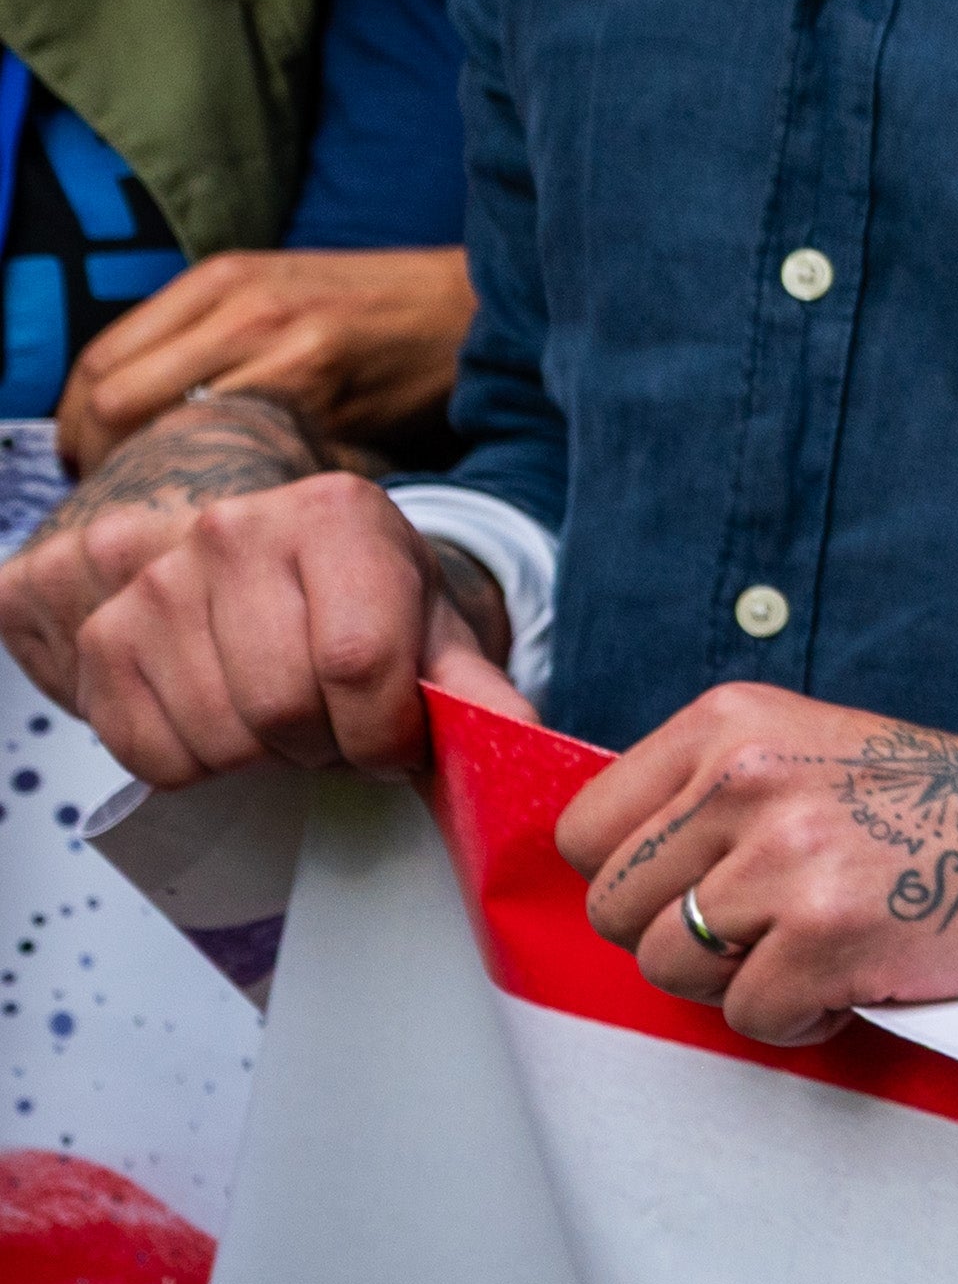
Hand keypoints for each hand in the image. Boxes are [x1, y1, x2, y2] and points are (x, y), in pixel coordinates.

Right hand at [0, 411, 498, 786]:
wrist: (277, 568)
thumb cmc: (367, 603)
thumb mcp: (434, 629)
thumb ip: (478, 689)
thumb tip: (525, 747)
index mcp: (336, 514)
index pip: (358, 661)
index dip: (385, 732)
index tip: (397, 744)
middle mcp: (234, 530)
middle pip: (281, 707)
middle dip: (326, 748)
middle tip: (339, 731)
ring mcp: (156, 581)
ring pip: (219, 740)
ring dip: (266, 762)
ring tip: (289, 722)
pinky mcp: (106, 639)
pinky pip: (154, 758)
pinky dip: (202, 769)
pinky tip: (229, 723)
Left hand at [57, 247, 476, 472]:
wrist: (477, 307)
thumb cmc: (376, 310)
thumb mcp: (280, 293)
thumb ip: (208, 333)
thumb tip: (126, 411)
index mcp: (223, 279)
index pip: (100, 361)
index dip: (76, 424)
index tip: (89, 462)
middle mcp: (244, 309)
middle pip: (114, 399)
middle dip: (101, 458)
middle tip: (120, 494)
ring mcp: (288, 353)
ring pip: (166, 432)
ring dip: (155, 477)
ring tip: (169, 503)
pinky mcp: (331, 401)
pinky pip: (243, 455)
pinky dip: (223, 482)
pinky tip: (234, 499)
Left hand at [560, 695, 957, 1048]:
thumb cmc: (949, 808)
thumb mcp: (813, 752)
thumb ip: (713, 795)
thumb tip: (613, 874)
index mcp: (730, 723)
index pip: (586, 830)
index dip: (635, 879)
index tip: (700, 891)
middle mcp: (745, 781)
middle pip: (614, 908)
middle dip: (679, 939)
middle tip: (768, 932)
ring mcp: (783, 861)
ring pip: (668, 970)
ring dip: (736, 984)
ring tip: (816, 955)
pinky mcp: (824, 941)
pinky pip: (748, 1018)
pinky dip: (800, 1020)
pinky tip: (856, 982)